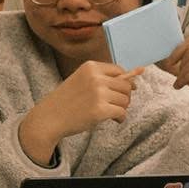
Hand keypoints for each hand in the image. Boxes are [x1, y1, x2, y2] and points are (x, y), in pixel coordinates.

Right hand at [20, 60, 141, 163]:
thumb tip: (139, 71)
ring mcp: (98, 94)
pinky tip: (111, 120)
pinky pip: (122, 112)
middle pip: (126, 86)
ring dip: (121, 108)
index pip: (120, 71)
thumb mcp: (81, 80)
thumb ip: (104, 78)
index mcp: (90, 67)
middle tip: (113, 105)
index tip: (120, 91)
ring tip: (109, 113)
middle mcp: (96, 78)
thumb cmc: (65, 100)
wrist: (49, 117)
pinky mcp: (100, 110)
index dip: (124, 82)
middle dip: (124, 97)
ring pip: (125, 100)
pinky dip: (119, 118)